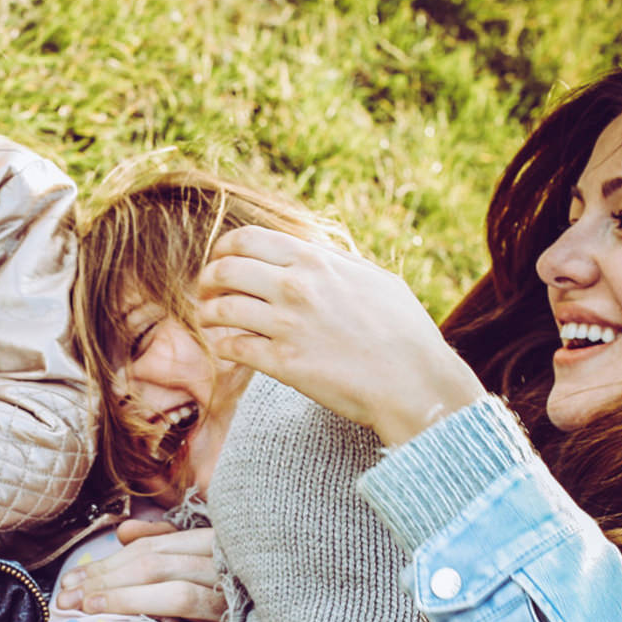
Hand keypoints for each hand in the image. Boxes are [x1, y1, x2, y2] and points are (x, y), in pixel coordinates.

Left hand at [55, 521, 224, 621]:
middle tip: (67, 596)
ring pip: (175, 591)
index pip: (153, 549)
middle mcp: (228, 566)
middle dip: (106, 579)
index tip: (73, 580)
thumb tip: (123, 532)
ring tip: (87, 607)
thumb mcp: (205, 559)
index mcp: (217, 544)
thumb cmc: (246, 594)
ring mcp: (238, 600)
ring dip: (125, 598)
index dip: (109, 563)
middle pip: (157, 565)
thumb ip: (167, 543)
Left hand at [197, 225, 485, 446]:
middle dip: (207, 281)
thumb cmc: (404, 331)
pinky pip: (232, 348)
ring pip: (221, 310)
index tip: (220, 261)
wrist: (415, 381)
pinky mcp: (282, 364)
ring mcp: (286, 325)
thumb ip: (336, 263)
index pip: (246, 240)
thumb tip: (313, 252)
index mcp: (315, 260)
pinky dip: (221, 347)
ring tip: (209, 321)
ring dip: (208, 315)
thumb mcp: (374, 279)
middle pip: (224, 271)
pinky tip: (226, 349)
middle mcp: (295, 287)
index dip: (223, 249)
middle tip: (206, 293)